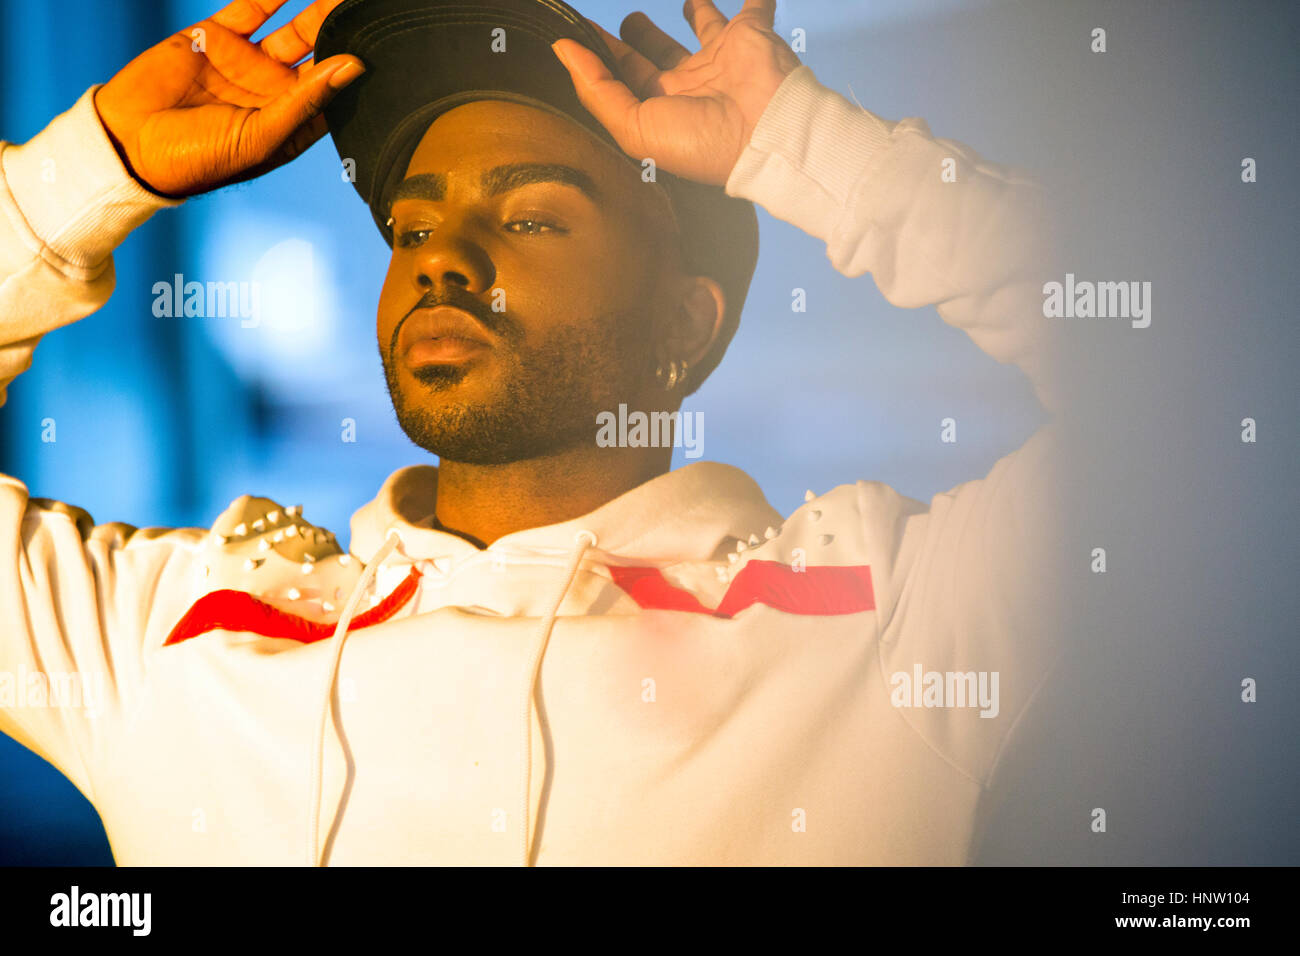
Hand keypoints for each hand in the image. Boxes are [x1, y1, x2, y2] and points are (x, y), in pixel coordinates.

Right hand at [93, 0, 362, 197]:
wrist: (129, 144)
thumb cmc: (199, 160)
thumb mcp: (262, 135)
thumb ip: (307, 99)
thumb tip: (354, 66)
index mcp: (295, 123)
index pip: (340, 91)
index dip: (361, 68)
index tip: (387, 42)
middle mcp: (277, 92)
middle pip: (323, 53)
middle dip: (344, 30)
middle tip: (371, 8)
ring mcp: (249, 63)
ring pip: (294, 28)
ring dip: (316, 7)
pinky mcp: (218, 38)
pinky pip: (252, 7)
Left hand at [551, 0, 800, 185]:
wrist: (766, 134)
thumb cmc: (702, 142)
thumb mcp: (635, 127)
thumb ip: (597, 89)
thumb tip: (563, 49)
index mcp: (662, 108)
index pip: (624, 77)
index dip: (601, 56)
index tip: (576, 33)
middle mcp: (690, 84)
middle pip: (657, 54)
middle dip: (639, 39)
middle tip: (625, 21)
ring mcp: (721, 58)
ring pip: (702, 26)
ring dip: (693, 12)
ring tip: (684, 0)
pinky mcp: (750, 34)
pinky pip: (754, 6)